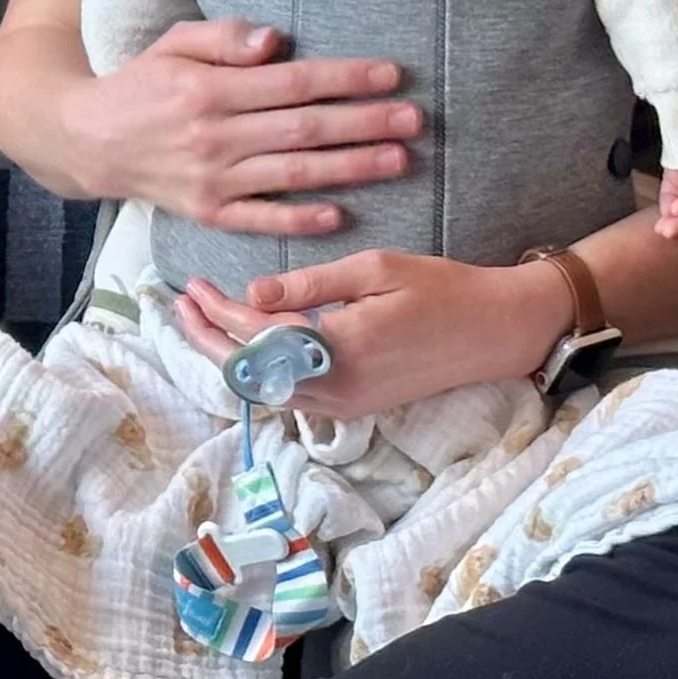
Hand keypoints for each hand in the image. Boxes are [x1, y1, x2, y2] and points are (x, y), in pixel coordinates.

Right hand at [63, 20, 419, 235]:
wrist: (85, 141)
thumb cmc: (140, 85)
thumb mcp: (174, 43)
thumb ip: (225, 38)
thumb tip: (277, 40)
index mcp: (209, 89)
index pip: (293, 82)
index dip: (346, 79)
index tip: (391, 76)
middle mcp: (214, 136)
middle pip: (304, 129)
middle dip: (364, 123)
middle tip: (414, 119)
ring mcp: (212, 180)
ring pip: (293, 174)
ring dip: (350, 168)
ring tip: (398, 160)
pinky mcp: (206, 213)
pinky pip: (260, 219)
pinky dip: (299, 220)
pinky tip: (340, 214)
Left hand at [173, 249, 572, 417]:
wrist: (495, 332)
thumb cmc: (442, 290)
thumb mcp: (376, 269)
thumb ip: (311, 286)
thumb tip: (252, 293)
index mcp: (341, 349)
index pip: (257, 337)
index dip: (219, 312)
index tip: (194, 287)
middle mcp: (338, 389)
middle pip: (249, 373)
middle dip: (208, 339)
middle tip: (181, 306)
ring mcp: (346, 406)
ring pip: (265, 390)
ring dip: (228, 357)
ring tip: (202, 322)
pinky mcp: (354, 410)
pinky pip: (290, 396)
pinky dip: (260, 373)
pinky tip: (244, 345)